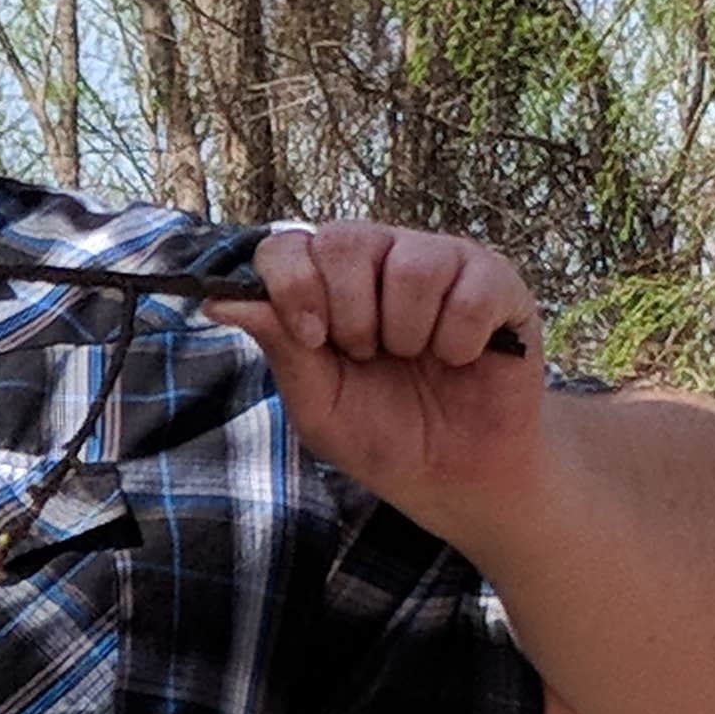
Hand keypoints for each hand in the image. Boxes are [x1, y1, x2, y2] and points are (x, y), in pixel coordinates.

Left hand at [221, 225, 545, 523]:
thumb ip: (279, 345)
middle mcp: (382, 257)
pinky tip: (459, 358)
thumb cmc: (382, 434)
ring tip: (417, 359)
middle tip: (370, 356)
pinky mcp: (496, 282)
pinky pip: (470, 293)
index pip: (289, 244)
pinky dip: (459, 342)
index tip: (312, 338)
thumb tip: (218, 302)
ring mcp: (441, 262)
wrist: (453, 474)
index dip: (294, 285)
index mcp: (329, 281)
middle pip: (346, 239)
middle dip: (350, 314)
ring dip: (406, 333)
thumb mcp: (318, 402)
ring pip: (412, 266)